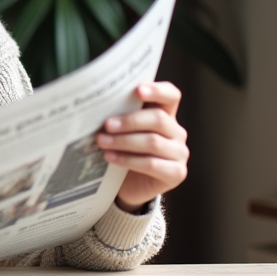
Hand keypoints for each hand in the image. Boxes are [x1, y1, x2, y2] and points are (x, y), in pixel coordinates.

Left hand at [98, 81, 188, 213]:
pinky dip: (127, 160)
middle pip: (158, 119)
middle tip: (107, 125)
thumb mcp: (123, 132)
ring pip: (153, 142)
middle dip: (130, 121)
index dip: (157, 90)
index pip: (171, 95)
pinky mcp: (176, 173)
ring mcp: (179, 153)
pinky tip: (110, 158)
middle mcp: (177, 132)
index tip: (137, 90)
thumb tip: (97, 107)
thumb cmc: (125, 152)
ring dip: (124, 141)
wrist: (128, 186)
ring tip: (102, 142)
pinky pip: (151, 164)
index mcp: (166, 115)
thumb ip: (120, 117)